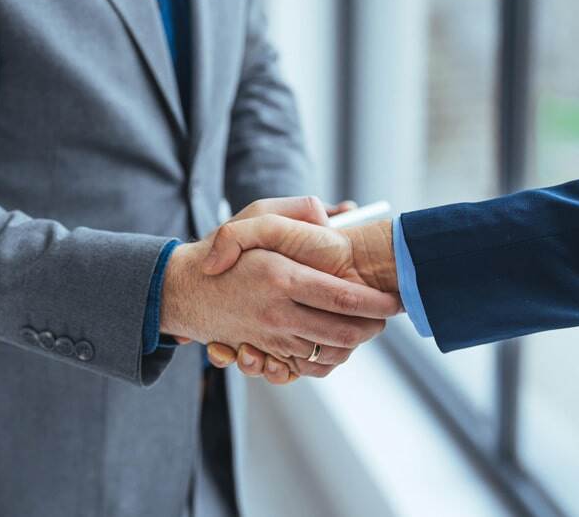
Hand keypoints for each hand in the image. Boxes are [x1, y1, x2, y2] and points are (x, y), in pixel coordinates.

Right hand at [160, 198, 400, 384]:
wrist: (182, 290)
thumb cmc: (224, 253)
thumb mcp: (255, 217)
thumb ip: (296, 210)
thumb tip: (336, 213)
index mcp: (279, 276)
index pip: (341, 298)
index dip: (376, 304)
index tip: (395, 301)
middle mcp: (276, 312)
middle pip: (342, 333)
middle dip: (372, 328)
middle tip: (384, 316)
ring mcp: (269, 338)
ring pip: (328, 354)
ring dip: (353, 344)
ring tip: (364, 326)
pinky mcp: (264, 353)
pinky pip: (306, 368)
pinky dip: (327, 360)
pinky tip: (334, 342)